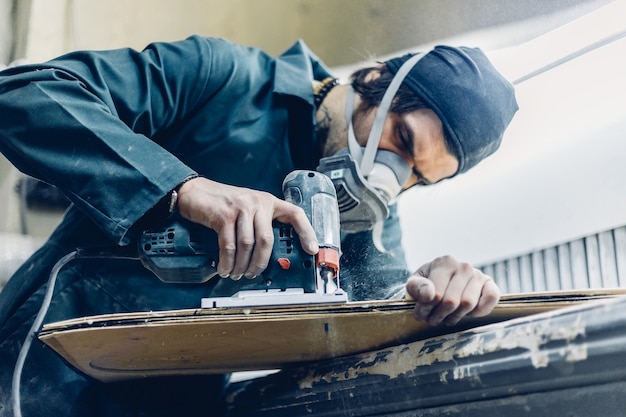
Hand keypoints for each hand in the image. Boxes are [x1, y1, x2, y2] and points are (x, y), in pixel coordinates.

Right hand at [175, 177, 318, 279]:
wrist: (194, 192)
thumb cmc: (222, 204)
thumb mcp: (246, 209)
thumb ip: (259, 224)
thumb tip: (267, 254)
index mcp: (268, 201)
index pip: (295, 214)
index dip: (306, 232)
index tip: (312, 249)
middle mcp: (257, 202)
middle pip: (267, 239)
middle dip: (260, 263)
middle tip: (253, 274)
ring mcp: (240, 207)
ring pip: (248, 245)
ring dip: (242, 265)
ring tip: (237, 274)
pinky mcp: (223, 215)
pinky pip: (229, 245)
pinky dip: (227, 262)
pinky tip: (225, 268)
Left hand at [405, 255, 499, 325]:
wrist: (442, 280)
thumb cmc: (428, 283)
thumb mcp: (415, 283)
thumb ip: (416, 287)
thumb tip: (428, 295)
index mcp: (444, 262)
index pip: (436, 294)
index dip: (425, 309)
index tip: (419, 314)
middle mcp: (464, 266)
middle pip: (451, 302)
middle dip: (438, 315)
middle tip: (431, 319)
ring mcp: (478, 274)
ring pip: (468, 304)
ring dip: (454, 317)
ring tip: (445, 317)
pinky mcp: (489, 284)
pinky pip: (491, 298)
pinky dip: (479, 311)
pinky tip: (466, 313)